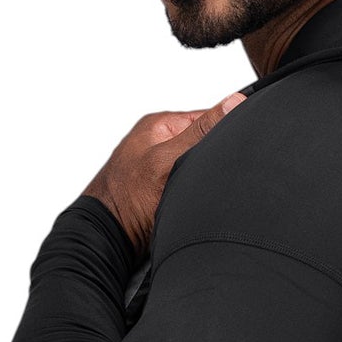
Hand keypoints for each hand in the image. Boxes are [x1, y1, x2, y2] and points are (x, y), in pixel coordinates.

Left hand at [82, 90, 246, 260]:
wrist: (109, 238)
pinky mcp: (165, 189)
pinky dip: (195, 193)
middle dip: (213, 159)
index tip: (232, 147)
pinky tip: (188, 201)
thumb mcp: (169, 159)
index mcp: (161, 126)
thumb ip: (201, 131)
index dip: (225, 131)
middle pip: (205, 143)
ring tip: (190, 190)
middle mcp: (161, 144)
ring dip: (204, 179)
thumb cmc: (126, 200)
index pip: (208, 117)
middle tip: (204, 175)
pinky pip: (192, 185)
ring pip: (200, 166)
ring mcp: (162, 167)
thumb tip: (233, 103)